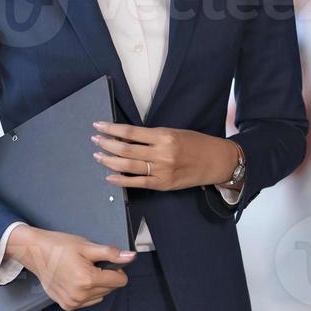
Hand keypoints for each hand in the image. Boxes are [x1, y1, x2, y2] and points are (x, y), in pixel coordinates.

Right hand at [8, 226, 134, 310]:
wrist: (35, 252)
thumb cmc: (60, 246)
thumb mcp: (87, 246)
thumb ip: (111, 254)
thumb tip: (131, 257)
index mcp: (88, 279)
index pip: (120, 281)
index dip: (116, 269)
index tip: (105, 262)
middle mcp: (81, 295)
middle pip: (110, 289)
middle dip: (105, 276)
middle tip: (90, 264)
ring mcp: (73, 302)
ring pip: (100, 296)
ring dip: (97, 285)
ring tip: (81, 271)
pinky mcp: (67, 305)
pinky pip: (88, 301)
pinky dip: (87, 292)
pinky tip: (76, 280)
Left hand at [90, 121, 239, 190]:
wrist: (216, 162)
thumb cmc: (195, 144)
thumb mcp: (173, 132)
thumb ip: (151, 136)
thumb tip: (124, 136)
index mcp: (164, 136)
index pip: (130, 132)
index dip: (111, 129)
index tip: (98, 126)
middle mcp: (162, 153)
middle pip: (126, 149)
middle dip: (106, 144)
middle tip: (94, 140)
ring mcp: (162, 171)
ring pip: (128, 166)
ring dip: (109, 160)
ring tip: (98, 156)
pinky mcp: (163, 185)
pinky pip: (137, 183)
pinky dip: (121, 180)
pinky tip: (109, 176)